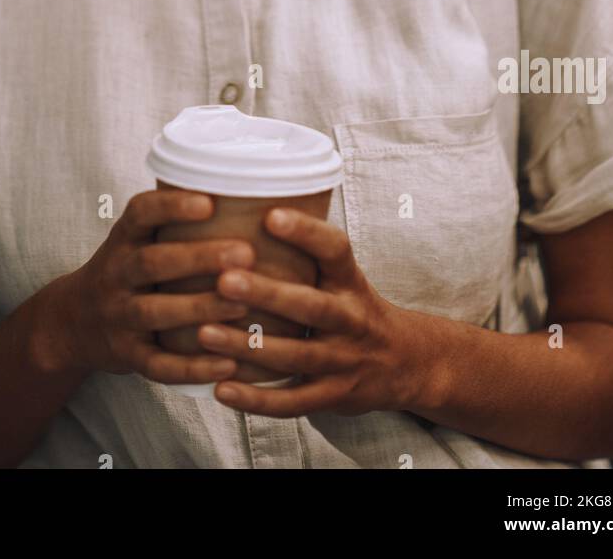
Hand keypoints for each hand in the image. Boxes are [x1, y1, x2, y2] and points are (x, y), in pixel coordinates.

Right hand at [41, 189, 255, 386]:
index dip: (172, 206)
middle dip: (198, 258)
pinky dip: (192, 367)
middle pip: (152, 263)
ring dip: (199, 308)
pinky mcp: (126, 356)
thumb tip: (243, 186)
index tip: (209, 202)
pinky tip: (227, 364)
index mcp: (122, 239)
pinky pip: (158, 364)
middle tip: (245, 253)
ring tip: (244, 305)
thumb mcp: (135, 239)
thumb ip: (172, 220)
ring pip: (155, 313)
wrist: (72, 322)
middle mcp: (115, 274)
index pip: (140, 213)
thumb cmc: (125, 270)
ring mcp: (118, 317)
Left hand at [196, 207, 438, 416]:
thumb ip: (306, 254)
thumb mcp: (344, 276)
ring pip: (294, 356)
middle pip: (310, 306)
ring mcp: (343, 361)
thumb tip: (245, 209)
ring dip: (248, 347)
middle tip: (224, 279)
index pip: (335, 250)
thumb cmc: (356, 308)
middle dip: (266, 294)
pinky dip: (255, 400)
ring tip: (205, 333)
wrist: (407, 363)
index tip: (270, 215)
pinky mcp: (333, 397)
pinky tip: (220, 389)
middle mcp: (351, 319)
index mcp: (351, 281)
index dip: (306, 232)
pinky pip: (292, 402)